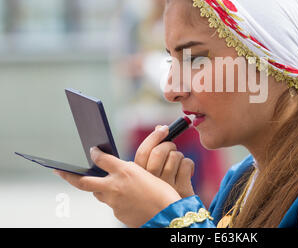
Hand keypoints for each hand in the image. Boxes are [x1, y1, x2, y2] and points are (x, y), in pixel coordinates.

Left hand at [54, 147, 180, 227]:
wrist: (168, 216)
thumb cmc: (162, 193)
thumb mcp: (146, 174)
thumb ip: (128, 171)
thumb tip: (117, 170)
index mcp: (124, 171)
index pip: (101, 159)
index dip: (94, 154)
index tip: (92, 151)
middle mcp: (115, 186)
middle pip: (83, 181)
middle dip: (69, 176)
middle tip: (59, 171)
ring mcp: (113, 202)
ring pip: (98, 193)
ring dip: (98, 187)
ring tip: (100, 183)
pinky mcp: (117, 213)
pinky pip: (111, 204)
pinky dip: (114, 199)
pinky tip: (126, 198)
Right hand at [134, 125, 194, 197]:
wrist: (175, 214)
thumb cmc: (163, 189)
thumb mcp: (152, 174)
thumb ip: (152, 152)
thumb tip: (159, 127)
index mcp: (139, 177)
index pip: (143, 152)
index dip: (154, 136)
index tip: (163, 128)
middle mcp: (149, 183)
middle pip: (159, 152)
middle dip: (169, 145)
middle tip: (172, 149)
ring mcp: (165, 187)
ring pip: (175, 157)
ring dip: (179, 157)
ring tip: (178, 165)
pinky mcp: (181, 190)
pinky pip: (186, 164)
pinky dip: (189, 164)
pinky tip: (187, 172)